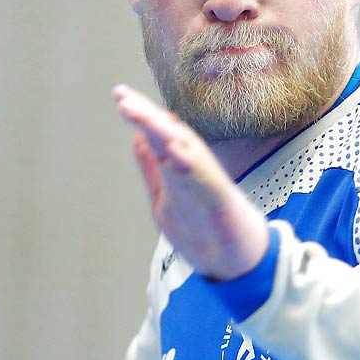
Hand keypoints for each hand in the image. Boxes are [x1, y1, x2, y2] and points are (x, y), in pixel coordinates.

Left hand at [112, 85, 270, 280]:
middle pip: (169, 136)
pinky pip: (206, 180)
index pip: (157, 136)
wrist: (238, 263)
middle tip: (123, 98)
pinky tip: (175, 149)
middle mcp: (192, 171)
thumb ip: (152, 169)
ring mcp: (206, 185)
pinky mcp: (220, 202)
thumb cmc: (206, 230)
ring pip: (186, 150)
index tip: (120, 95)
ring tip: (139, 113)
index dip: (140, 115)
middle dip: (147, 116)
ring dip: (163, 131)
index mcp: (178, 170)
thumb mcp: (165, 198)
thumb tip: (136, 138)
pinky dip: (191, 163)